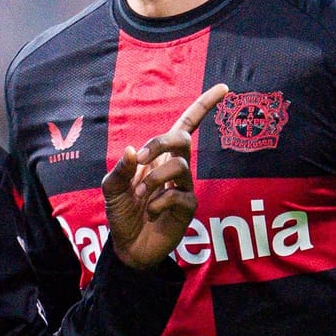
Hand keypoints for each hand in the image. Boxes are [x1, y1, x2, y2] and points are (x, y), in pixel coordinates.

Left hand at [101, 83, 227, 270]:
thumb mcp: (111, 189)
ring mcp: (184, 188)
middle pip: (182, 139)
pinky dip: (160, 201)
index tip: (224, 88)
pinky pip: (179, 195)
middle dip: (161, 142)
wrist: (127, 247)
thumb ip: (120, 169)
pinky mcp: (188, 208)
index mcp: (158, 157)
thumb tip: (133, 150)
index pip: (186, 126)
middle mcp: (174, 168)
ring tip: (141, 195)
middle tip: (141, 158)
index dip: (204, 106)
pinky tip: (152, 212)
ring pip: (180, 166)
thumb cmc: (122, 213)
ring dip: (155, 178)